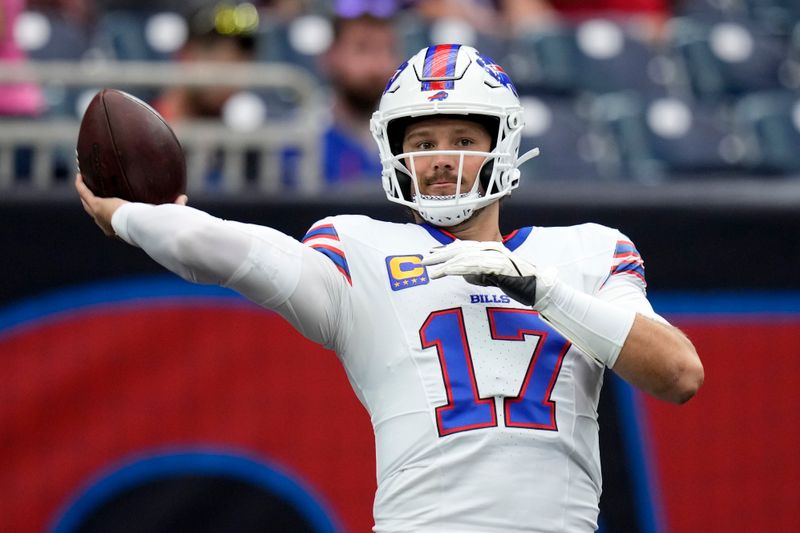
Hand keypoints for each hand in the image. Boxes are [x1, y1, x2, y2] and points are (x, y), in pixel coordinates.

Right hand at [75, 174, 187, 236]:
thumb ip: (174, 206)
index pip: (114, 225)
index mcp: (122, 230)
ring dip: (84, 194)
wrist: (141, 224)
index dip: (112, 219)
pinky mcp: (97, 206)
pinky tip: (79, 175)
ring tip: (82, 183)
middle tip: (92, 197)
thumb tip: (184, 197)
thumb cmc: (153, 224)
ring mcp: (100, 216)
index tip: (113, 211)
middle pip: (97, 216)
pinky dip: (81, 185)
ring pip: (87, 205)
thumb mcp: (163, 213)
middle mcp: (108, 225)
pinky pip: (84, 193)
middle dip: (93, 207)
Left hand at [422, 240, 556, 306]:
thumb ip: (478, 272)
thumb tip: (462, 273)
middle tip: (423, 259)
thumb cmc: (518, 282)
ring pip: (461, 256)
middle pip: (459, 248)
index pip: (464, 246)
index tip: (432, 252)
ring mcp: (492, 255)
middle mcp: (490, 247)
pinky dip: (454, 269)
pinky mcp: (493, 265)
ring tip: (428, 269)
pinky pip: (469, 266)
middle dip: (439, 254)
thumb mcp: (493, 275)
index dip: (446, 249)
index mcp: (490, 247)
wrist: (538, 286)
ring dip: (443, 262)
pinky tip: (443, 272)